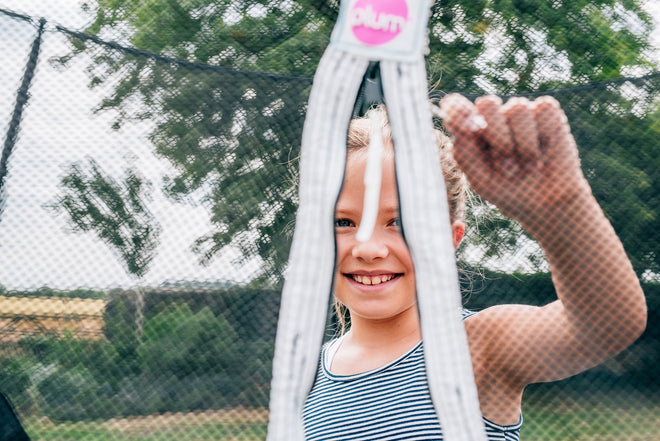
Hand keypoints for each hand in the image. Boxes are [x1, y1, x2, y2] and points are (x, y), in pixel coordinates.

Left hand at [439, 94, 591, 229]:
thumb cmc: (507, 191)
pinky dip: (544, 136)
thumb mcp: (480, 179)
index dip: (458, 110)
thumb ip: (464, 152)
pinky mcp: (548, 114)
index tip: (467, 129)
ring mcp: (519, 114)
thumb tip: (460, 124)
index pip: (455, 106)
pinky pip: (544, 109)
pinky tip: (544, 153)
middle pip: (488, 104)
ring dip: (524, 146)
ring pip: (518, 108)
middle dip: (499, 140)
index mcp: (470, 131)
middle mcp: (493, 117)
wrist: (544, 206)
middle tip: (507, 170)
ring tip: (528, 168)